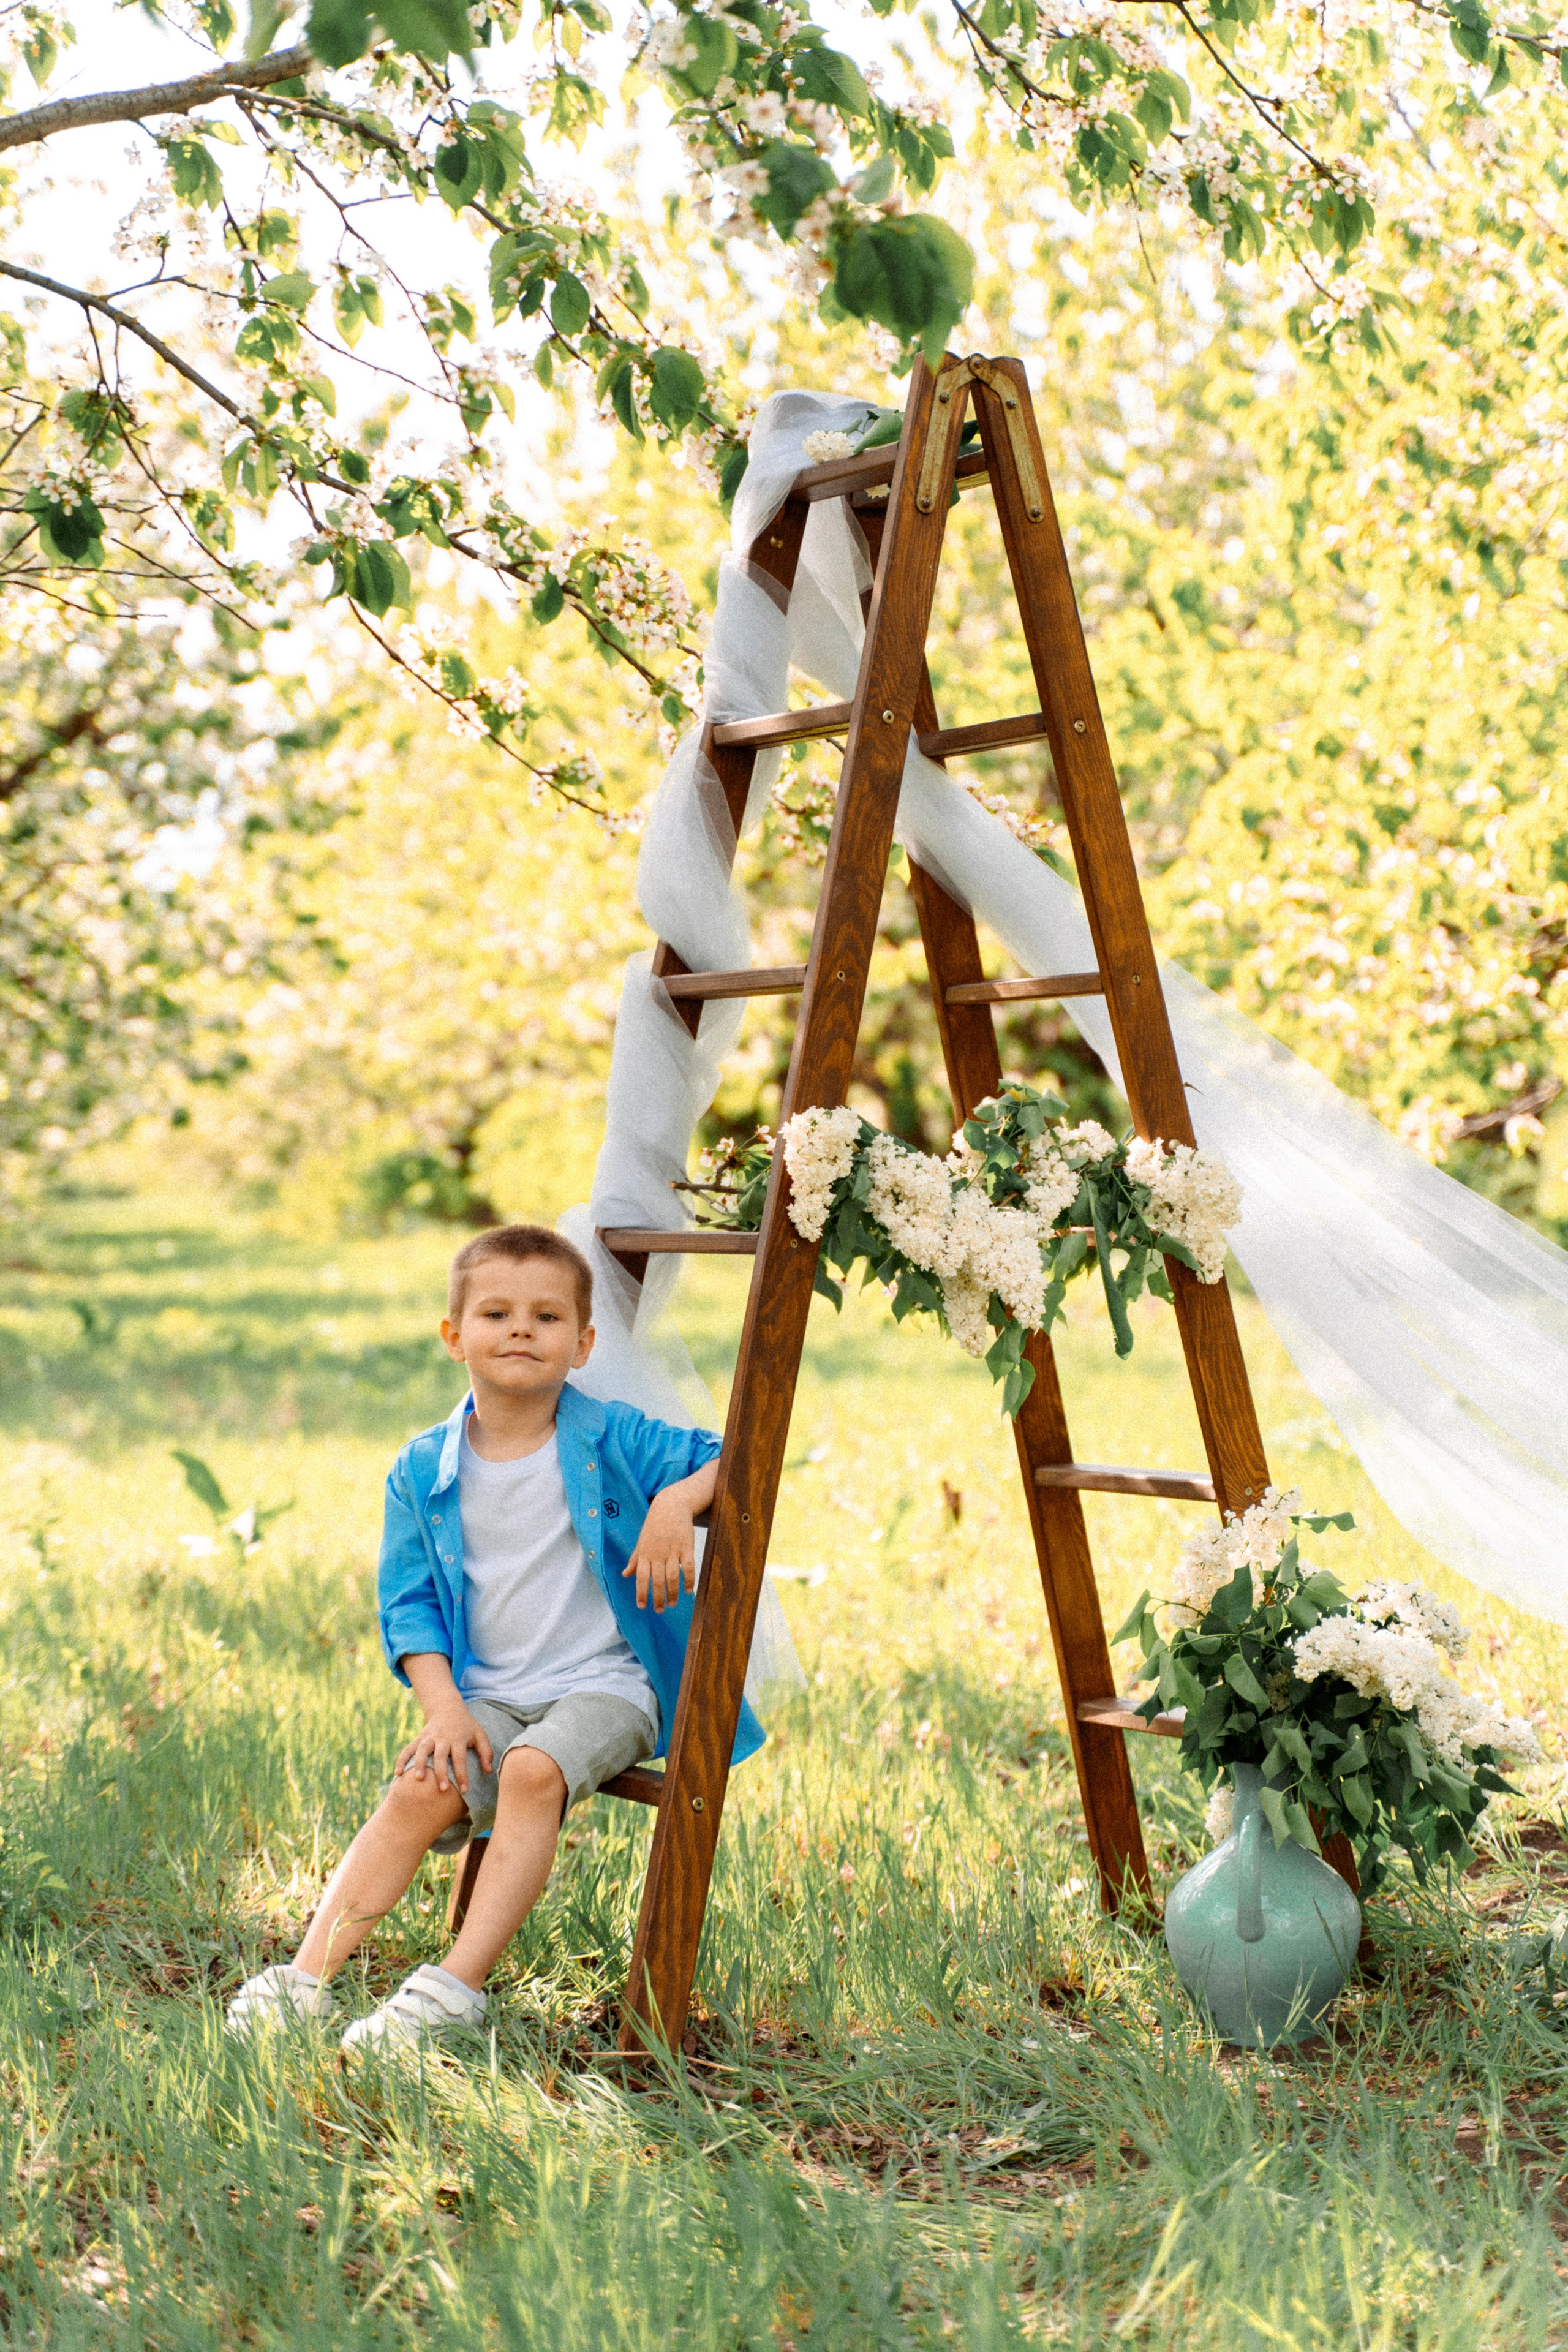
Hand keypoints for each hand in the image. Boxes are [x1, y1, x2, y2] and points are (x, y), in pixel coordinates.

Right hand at [395, 1700, 492, 1793]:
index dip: (462, 1774)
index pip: (461, 1758)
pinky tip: (397, 1773)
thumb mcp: (480, 1734)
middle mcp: (442, 1738)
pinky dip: (402, 1759)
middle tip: (443, 1789)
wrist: (447, 1708)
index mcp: (458, 1738)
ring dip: (420, 1764)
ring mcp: (429, 1738)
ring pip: (422, 1750)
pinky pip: (408, 1749)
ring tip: (419, 1779)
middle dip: (441, 1772)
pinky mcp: (419, 1738)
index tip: (465, 1790)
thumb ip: (486, 1752)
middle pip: (441, 1756)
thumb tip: (489, 1771)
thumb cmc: (466, 1726)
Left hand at [624, 1491, 696, 1612]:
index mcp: (645, 1553)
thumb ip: (635, 1559)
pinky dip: (689, 1580)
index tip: (642, 1606)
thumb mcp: (641, 1541)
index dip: (641, 1593)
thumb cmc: (654, 1525)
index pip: (641, 1577)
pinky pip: (688, 1567)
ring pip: (672, 1577)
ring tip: (672, 1604)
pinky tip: (688, 1590)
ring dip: (672, 1593)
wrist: (671, 1505)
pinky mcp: (687, 1546)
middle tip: (660, 1610)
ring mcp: (673, 1550)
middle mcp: (658, 1553)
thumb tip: (625, 1574)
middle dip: (658, 1598)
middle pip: (657, 1581)